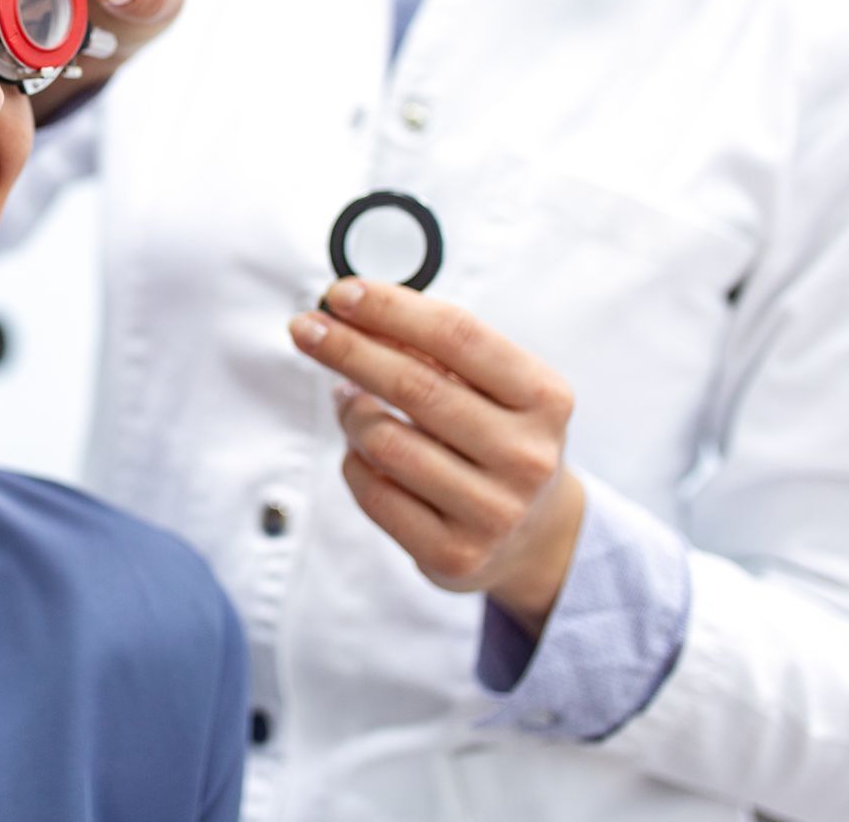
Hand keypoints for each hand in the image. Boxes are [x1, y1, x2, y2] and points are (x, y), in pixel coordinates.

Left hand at [288, 279, 585, 634]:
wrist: (536, 536)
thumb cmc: (499, 439)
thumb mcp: (493, 387)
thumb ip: (434, 349)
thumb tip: (356, 311)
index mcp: (544, 397)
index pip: (458, 334)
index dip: (391, 308)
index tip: (341, 293)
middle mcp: (525, 455)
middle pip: (413, 385)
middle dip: (346, 348)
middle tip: (304, 328)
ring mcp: (492, 510)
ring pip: (384, 441)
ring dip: (349, 412)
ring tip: (346, 400)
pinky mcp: (455, 554)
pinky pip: (373, 492)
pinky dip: (353, 461)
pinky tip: (361, 451)